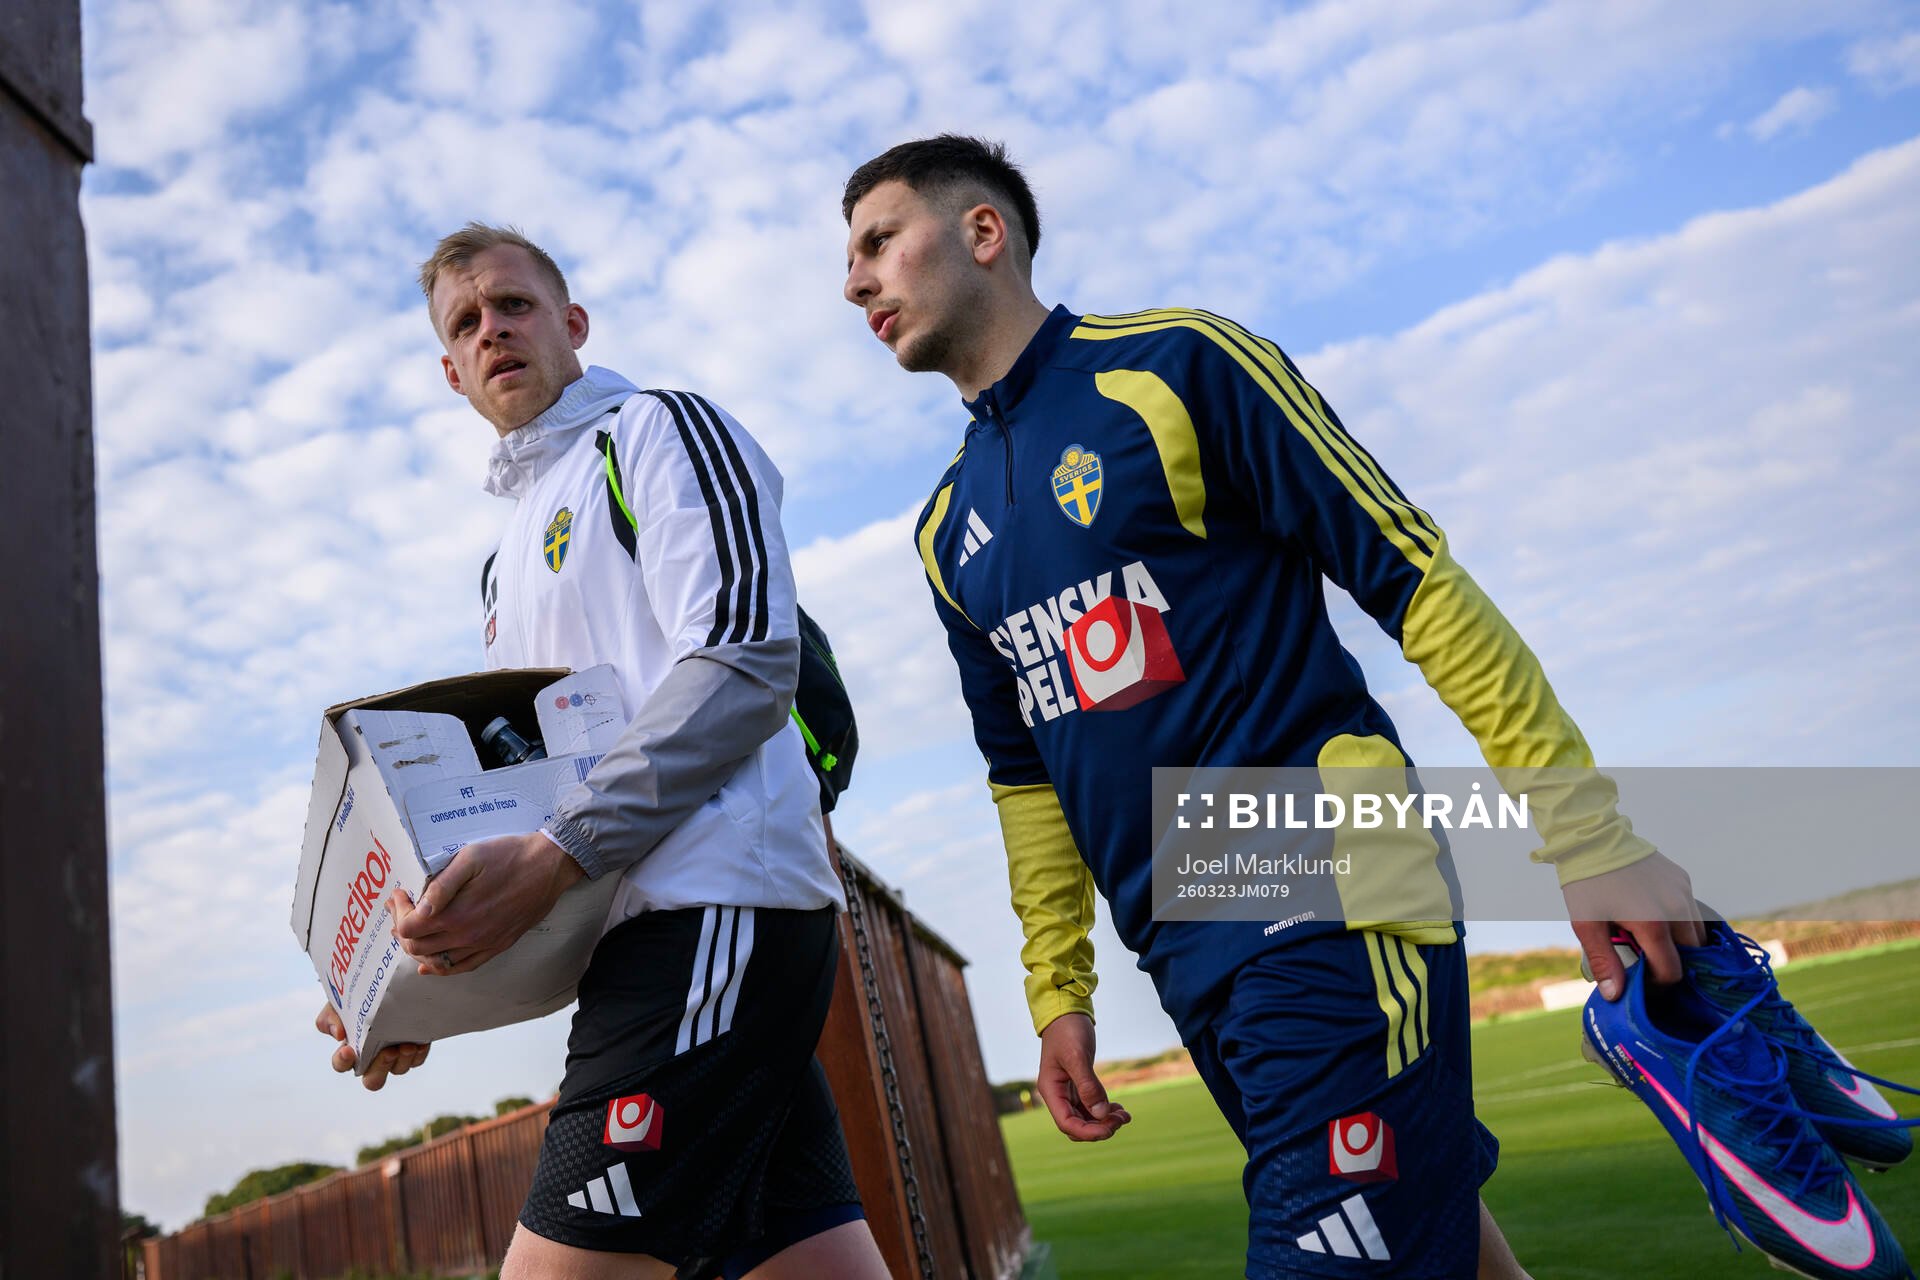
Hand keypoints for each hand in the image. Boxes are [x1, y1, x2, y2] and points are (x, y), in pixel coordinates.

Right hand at [315, 1002, 428, 1090]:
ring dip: (402, 1060)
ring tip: (407, 1045)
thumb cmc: (357, 997)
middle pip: (373, 1081)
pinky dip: (418, 1055)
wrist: (386, 985)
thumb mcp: (339, 1003)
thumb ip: (330, 1017)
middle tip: (388, 1052)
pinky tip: (420, 1044)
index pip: (341, 1064)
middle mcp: (372, 1058)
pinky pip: (416, 1061)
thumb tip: (338, 1035)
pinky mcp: (412, 1049)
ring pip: (398, 1070)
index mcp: (350, 1049)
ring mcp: (393, 1055)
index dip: (342, 1062)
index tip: (348, 1050)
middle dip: (380, 1069)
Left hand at [391, 830, 585, 975]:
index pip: (409, 928)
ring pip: (437, 961)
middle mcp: (467, 936)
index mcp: (456, 915)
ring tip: (411, 929)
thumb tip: (419, 909)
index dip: (398, 912)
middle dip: (402, 927)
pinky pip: (463, 967)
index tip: (400, 893)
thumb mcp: (471, 857)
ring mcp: (484, 944)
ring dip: (418, 947)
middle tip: (401, 907)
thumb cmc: (510, 856)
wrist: (550, 866)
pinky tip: (431, 965)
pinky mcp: (498, 945)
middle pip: (418, 947)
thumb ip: (442, 886)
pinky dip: (442, 969)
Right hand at [1035, 1013, 1132, 1141]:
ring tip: (1125, 1116)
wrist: (1066, 1011)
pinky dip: (1104, 1111)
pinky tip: (1118, 1108)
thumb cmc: (1068, 1030)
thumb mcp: (1078, 1056)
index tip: (1110, 1129)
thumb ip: (1088, 1086)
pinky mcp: (1078, 1085)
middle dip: (1099, 1128)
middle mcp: (1057, 1094)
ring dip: (1104, 1121)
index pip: (1066, 1124)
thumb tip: (1100, 1114)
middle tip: (1122, 1119)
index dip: (1088, 1132)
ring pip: (1085, 1118)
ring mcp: (1067, 1090)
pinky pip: (1090, 1106)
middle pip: (1077, 1125)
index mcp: (1051, 1090)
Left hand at [1561, 851, 1704, 1001]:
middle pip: (1691, 954)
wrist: (1592, 839)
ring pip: (1697, 932)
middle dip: (1672, 962)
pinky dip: (1680, 920)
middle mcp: (1676, 908)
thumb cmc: (1586, 885)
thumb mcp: (1587, 925)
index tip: (1640, 977)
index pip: (1672, 972)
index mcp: (1653, 924)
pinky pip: (1691, 909)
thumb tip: (1616, 996)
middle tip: (1646, 958)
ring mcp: (1682, 892)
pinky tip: (1655, 917)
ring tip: (1650, 939)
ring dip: (1680, 942)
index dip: (1657, 983)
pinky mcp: (1682, 879)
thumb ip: (1604, 962)